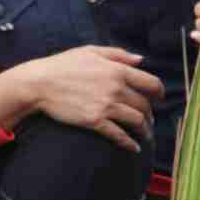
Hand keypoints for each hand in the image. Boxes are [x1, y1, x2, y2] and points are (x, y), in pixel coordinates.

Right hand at [0, 46, 164, 152]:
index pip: (151, 83)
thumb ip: (119, 54)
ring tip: (145, 135)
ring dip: (145, 130)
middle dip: (150, 114)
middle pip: (145, 105)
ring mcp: (106, 106)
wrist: (40, 83)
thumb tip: (141, 59)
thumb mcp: (92, 51)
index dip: (159, 93)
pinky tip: (134, 148)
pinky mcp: (94, 121)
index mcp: (118, 70)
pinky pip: (119, 135)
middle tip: (149, 119)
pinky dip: (129, 143)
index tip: (159, 99)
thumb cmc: (64, 65)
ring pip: (137, 121)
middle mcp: (116, 88)